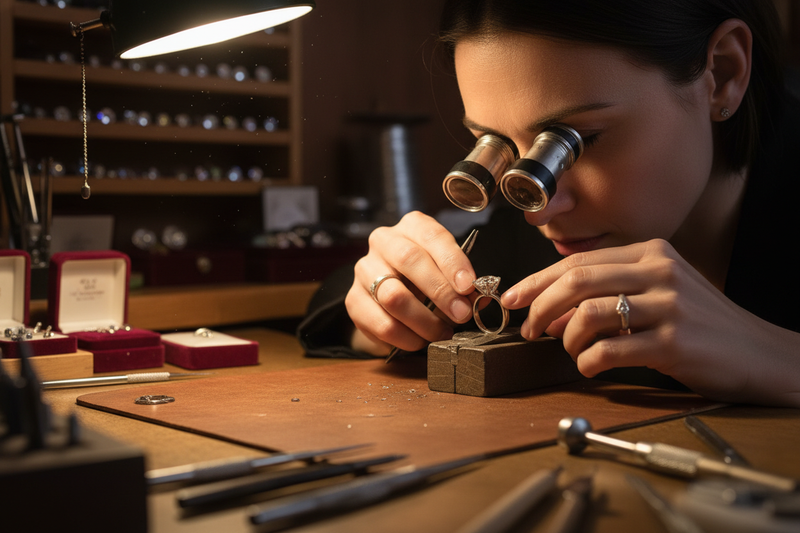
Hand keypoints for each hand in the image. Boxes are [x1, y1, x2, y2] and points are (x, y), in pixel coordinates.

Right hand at [346, 211, 476, 354]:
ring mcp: (365, 270)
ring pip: (393, 296)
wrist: (392, 299)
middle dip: (440, 291)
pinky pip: (382, 324)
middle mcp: (384, 242)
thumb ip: (461, 285)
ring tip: (441, 332)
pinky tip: (420, 340)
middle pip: (409, 260)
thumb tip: (474, 301)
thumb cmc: (426, 281)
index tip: (468, 287)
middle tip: (461, 314)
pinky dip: (407, 338)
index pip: (432, 236)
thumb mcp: (447, 274)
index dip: (453, 262)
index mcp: (412, 227)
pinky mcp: (354, 300)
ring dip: (424, 321)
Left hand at [500, 239, 799, 405]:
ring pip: (588, 313)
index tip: (513, 298)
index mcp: (651, 252)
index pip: (578, 260)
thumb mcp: (657, 293)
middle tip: (527, 328)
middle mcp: (659, 271)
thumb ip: (605, 295)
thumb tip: (548, 312)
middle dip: (539, 305)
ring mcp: (669, 306)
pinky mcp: (674, 343)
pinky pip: (610, 351)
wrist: (759, 352)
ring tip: (569, 350)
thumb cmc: (702, 322)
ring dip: (566, 337)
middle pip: (576, 281)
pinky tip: (591, 367)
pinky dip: (588, 362)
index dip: (537, 280)